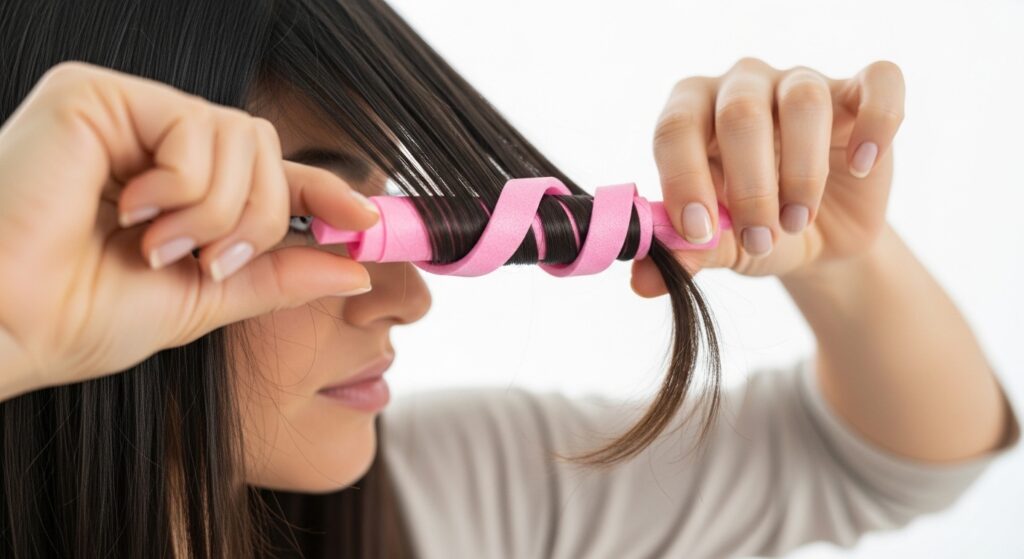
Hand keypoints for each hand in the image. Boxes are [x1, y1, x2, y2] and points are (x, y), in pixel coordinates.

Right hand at [0, 61, 378, 396]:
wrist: (13, 327)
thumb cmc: (83, 316)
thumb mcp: (205, 297)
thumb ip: (278, 277)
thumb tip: (356, 271)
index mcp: (176, 186)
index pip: (268, 173)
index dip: (321, 192)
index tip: (366, 222)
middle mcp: (154, 141)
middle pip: (267, 150)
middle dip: (255, 220)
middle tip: (203, 260)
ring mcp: (126, 113)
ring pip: (242, 139)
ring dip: (215, 212)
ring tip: (156, 242)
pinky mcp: (94, 94)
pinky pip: (194, 129)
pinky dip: (180, 188)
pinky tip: (127, 210)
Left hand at [631, 58, 904, 295]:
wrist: (816, 242)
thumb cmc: (753, 230)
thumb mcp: (720, 247)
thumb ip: (685, 255)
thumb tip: (643, 282)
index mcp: (692, 115)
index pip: (676, 128)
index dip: (684, 179)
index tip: (700, 231)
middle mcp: (741, 87)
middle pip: (738, 111)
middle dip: (749, 187)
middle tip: (759, 237)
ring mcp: (801, 82)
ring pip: (803, 99)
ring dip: (802, 172)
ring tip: (797, 221)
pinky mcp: (860, 94)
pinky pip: (880, 83)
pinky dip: (876, 125)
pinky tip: (863, 168)